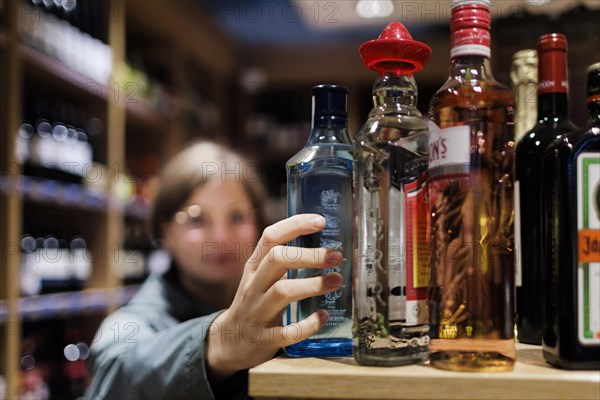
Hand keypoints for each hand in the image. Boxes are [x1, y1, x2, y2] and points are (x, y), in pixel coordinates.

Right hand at [205, 214, 342, 380]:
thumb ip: (283, 261)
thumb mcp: (261, 277)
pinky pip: (288, 331)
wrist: (229, 342)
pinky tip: (323, 316)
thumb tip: (324, 244)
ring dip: (313, 285)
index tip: (321, 221)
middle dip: (309, 255)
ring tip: (336, 281)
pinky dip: (308, 324)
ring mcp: (257, 311)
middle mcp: (253, 285)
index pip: (270, 236)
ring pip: (282, 291)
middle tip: (336, 256)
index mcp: (254, 267)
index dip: (295, 225)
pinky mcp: (264, 338)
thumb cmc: (255, 303)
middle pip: (277, 260)